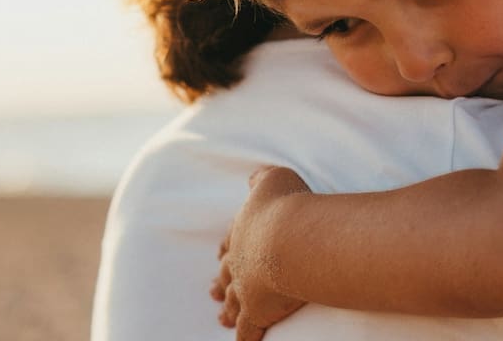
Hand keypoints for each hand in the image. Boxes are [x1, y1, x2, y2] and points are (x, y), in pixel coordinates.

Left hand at [212, 166, 310, 340]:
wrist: (290, 238)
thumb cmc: (286, 205)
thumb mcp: (274, 179)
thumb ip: (261, 178)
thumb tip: (253, 177)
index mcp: (243, 232)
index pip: (231, 241)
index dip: (227, 248)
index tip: (220, 255)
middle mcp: (240, 261)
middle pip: (227, 274)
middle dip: (221, 282)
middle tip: (212, 291)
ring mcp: (245, 288)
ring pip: (232, 303)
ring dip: (227, 310)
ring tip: (221, 317)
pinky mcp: (257, 312)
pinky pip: (248, 330)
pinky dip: (245, 338)